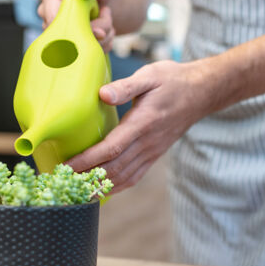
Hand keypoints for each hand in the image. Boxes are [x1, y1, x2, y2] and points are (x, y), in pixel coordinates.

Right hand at [37, 0, 116, 51]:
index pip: (50, 16)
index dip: (69, 27)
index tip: (91, 30)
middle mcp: (51, 14)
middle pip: (64, 35)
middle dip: (92, 30)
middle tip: (107, 13)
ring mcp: (61, 30)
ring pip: (78, 47)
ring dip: (101, 37)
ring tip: (107, 18)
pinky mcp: (72, 43)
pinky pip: (86, 53)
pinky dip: (103, 45)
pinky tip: (107, 31)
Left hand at [66, 60, 212, 192]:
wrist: (202, 93)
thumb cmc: (173, 80)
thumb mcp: (150, 75)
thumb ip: (126, 86)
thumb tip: (102, 94)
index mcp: (143, 123)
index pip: (111, 148)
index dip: (88, 160)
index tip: (67, 165)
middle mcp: (148, 143)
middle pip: (114, 169)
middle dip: (87, 177)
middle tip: (62, 181)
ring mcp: (152, 152)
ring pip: (123, 177)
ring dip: (99, 187)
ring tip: (76, 190)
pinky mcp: (154, 155)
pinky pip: (134, 177)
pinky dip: (116, 187)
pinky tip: (101, 190)